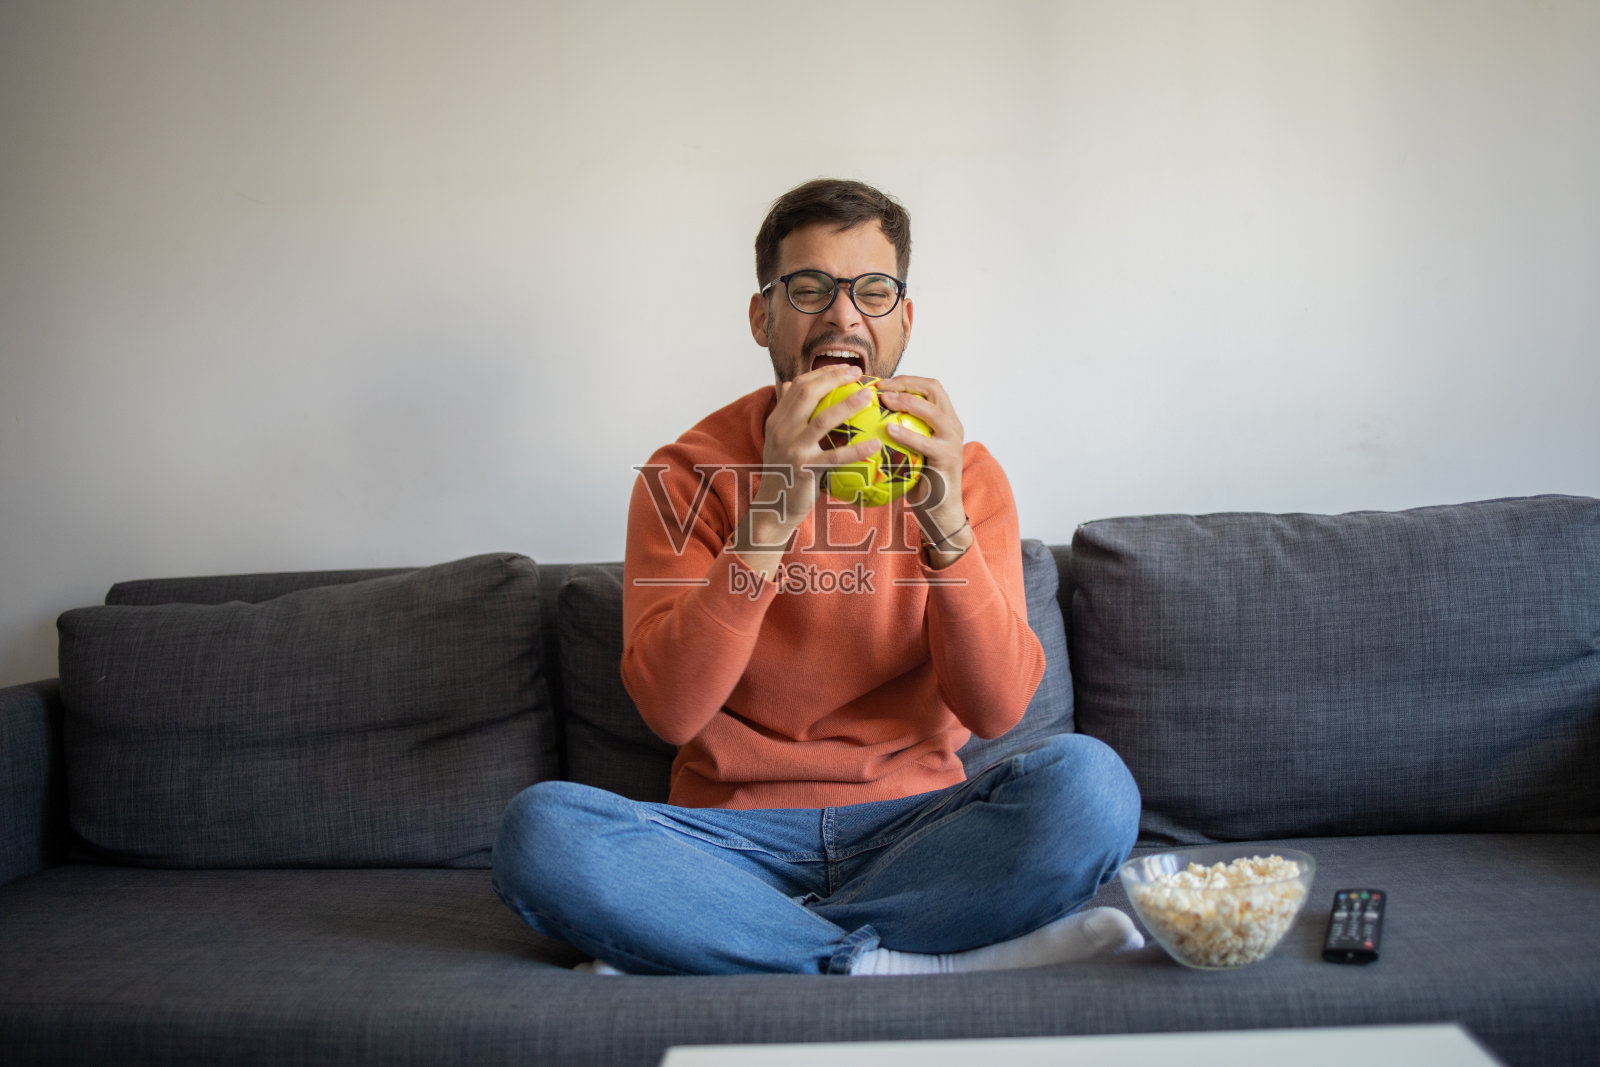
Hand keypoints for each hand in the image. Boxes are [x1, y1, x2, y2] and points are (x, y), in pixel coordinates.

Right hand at [732, 365, 879, 574]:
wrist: (774, 506)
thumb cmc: (786, 471)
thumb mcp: (781, 439)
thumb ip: (787, 413)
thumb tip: (792, 383)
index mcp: (777, 420)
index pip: (799, 385)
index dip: (823, 373)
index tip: (846, 368)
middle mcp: (781, 430)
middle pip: (808, 394)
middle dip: (834, 379)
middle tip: (859, 375)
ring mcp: (791, 449)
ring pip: (822, 420)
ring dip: (848, 404)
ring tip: (869, 397)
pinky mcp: (804, 469)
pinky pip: (835, 457)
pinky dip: (856, 449)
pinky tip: (875, 445)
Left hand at [877, 375, 970, 563]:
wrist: (941, 512)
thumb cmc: (919, 482)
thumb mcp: (908, 453)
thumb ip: (895, 434)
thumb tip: (859, 421)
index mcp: (944, 419)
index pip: (928, 386)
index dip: (904, 378)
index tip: (878, 381)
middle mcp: (952, 425)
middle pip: (934, 389)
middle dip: (906, 382)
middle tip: (879, 386)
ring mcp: (953, 441)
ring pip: (934, 412)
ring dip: (908, 401)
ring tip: (884, 399)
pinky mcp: (948, 459)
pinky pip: (927, 443)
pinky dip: (907, 433)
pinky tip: (888, 429)